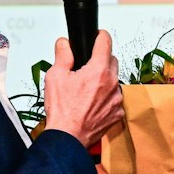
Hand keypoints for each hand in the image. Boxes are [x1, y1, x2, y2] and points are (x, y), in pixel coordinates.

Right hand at [43, 31, 122, 146]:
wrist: (68, 137)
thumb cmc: (62, 110)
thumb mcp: (56, 76)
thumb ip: (63, 55)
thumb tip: (64, 43)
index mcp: (98, 71)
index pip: (106, 43)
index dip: (101, 36)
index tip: (99, 35)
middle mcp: (112, 83)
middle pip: (112, 61)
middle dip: (101, 61)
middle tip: (86, 69)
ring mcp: (117, 99)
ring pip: (114, 81)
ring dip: (104, 81)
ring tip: (87, 90)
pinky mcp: (118, 113)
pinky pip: (115, 98)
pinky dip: (106, 98)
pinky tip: (92, 103)